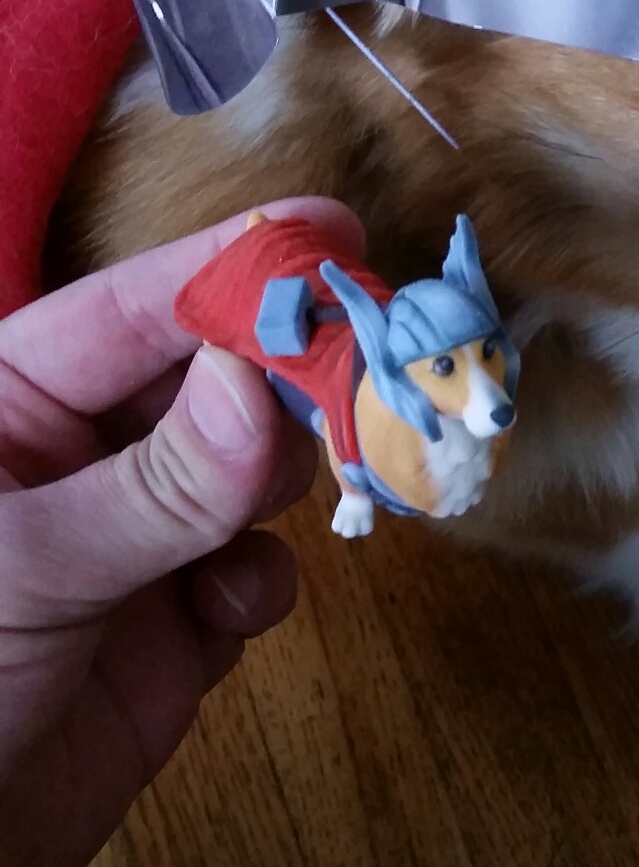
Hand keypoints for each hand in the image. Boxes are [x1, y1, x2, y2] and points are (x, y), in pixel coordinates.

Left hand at [0, 202, 363, 866]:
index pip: (131, 310)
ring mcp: (127, 541)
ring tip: (324, 486)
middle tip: (373, 375)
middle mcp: (71, 458)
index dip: (231, 267)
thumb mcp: (31, 571)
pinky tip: (224, 617)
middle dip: (287, 378)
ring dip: (288, 479)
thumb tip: (262, 389)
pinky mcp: (169, 630)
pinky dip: (257, 585)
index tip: (333, 236)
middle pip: (209, 379)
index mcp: (5, 406)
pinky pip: (250, 573)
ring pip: (248, 471)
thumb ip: (157, 484)